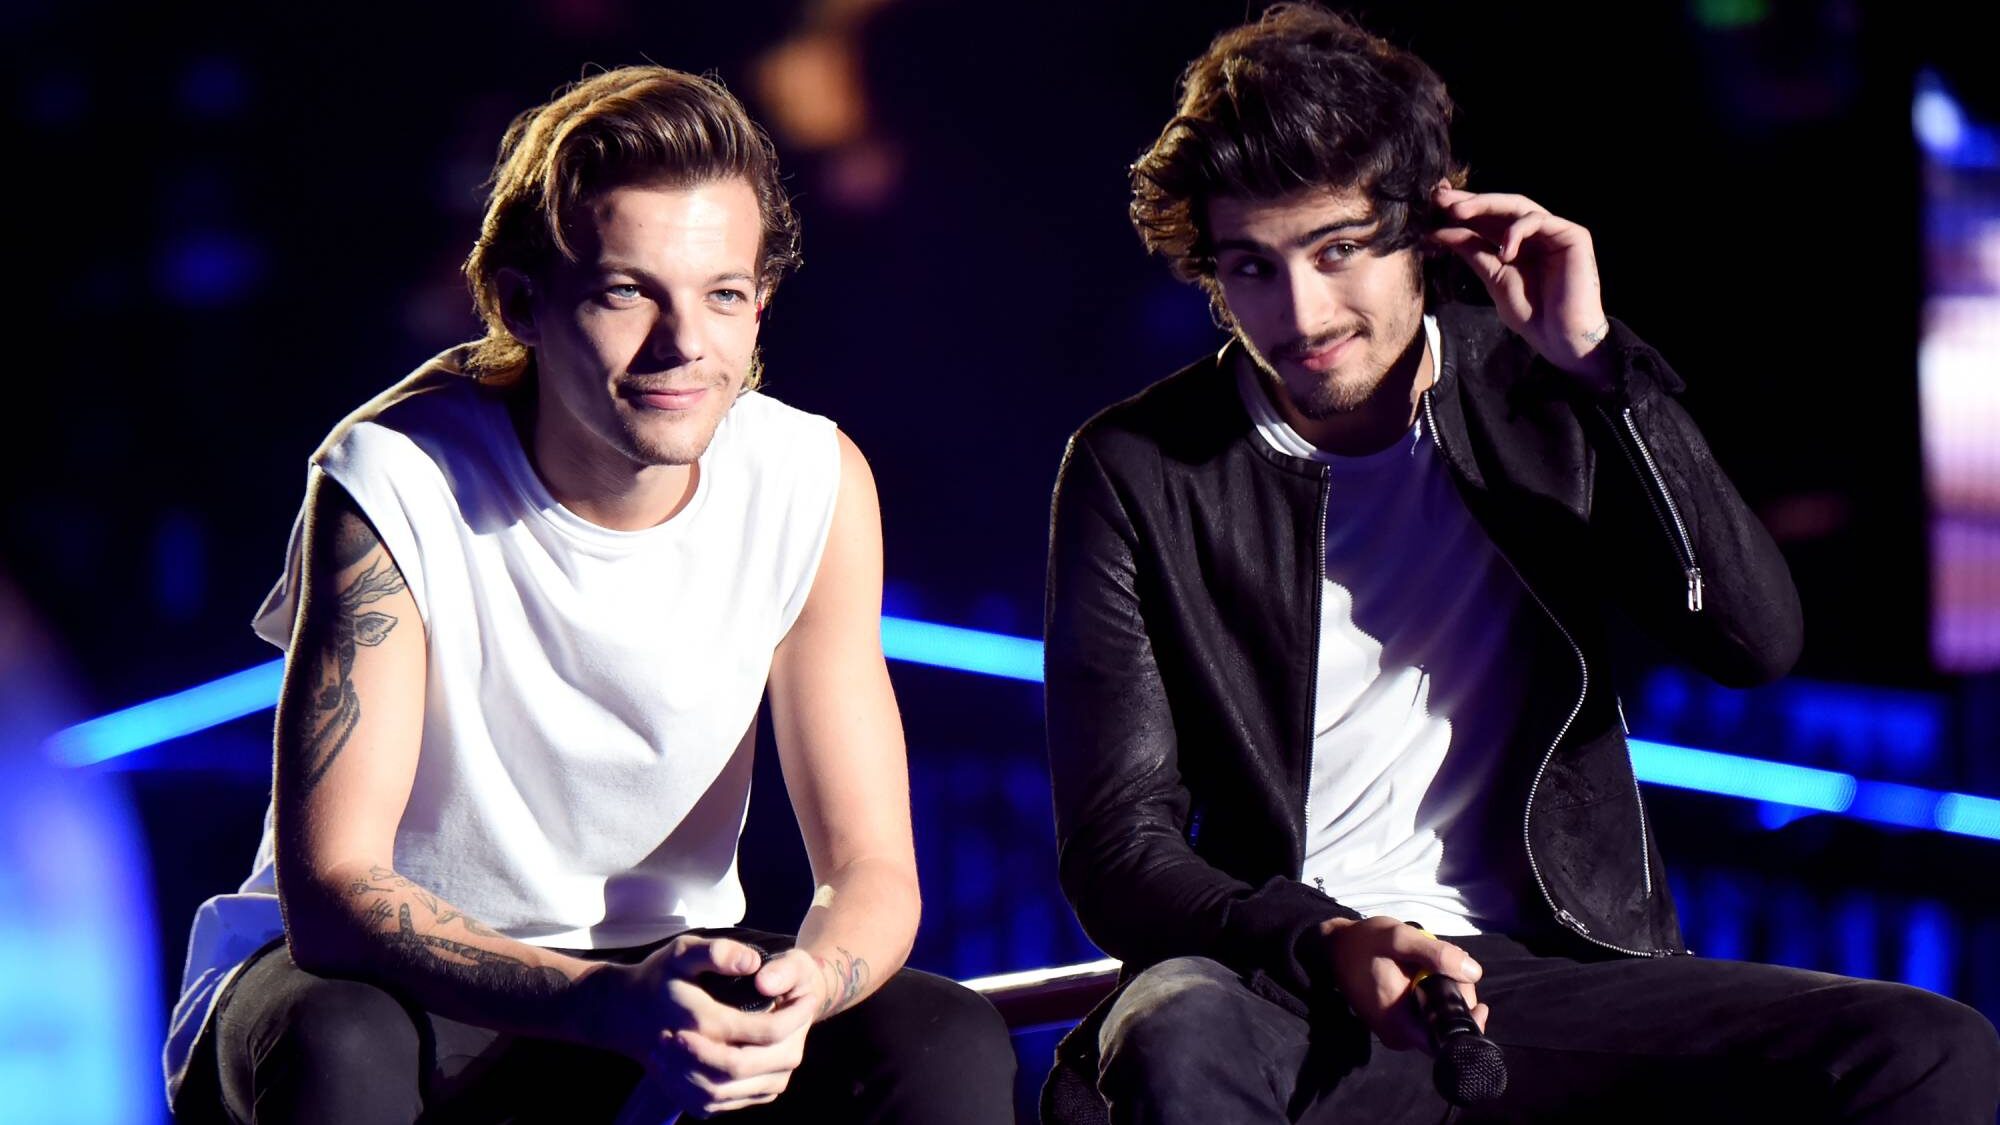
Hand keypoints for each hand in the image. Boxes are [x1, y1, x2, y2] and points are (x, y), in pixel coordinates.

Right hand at [594, 935, 819, 1116]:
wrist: (627, 1016)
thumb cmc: (659, 978)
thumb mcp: (683, 951)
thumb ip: (717, 952)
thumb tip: (753, 964)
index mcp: (701, 1024)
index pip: (766, 1031)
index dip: (796, 1015)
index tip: (808, 996)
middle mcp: (700, 1065)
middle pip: (772, 1064)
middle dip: (798, 1038)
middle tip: (806, 1012)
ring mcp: (699, 1091)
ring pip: (766, 1085)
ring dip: (787, 1058)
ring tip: (792, 1030)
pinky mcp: (701, 1105)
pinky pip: (752, 1098)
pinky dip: (771, 1077)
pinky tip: (771, 1052)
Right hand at [1312, 916, 1488, 1052]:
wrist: (1333, 947)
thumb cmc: (1363, 943)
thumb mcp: (1399, 938)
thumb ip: (1436, 954)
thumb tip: (1474, 973)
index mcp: (1402, 1027)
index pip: (1450, 1036)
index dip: (1467, 1012)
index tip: (1467, 983)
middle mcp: (1400, 1039)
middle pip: (1446, 1025)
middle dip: (1455, 993)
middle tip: (1448, 959)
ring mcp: (1397, 1033)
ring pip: (1437, 1018)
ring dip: (1444, 990)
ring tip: (1433, 961)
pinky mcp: (1395, 1023)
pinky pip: (1425, 1014)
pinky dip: (1431, 993)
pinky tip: (1424, 970)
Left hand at [1428, 184, 1613, 388]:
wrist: (1560, 338)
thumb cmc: (1531, 313)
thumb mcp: (1492, 277)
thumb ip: (1470, 251)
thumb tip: (1438, 231)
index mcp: (1515, 241)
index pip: (1487, 217)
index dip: (1462, 207)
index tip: (1432, 201)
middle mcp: (1534, 232)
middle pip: (1500, 206)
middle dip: (1469, 201)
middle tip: (1439, 198)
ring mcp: (1554, 231)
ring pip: (1517, 205)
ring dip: (1485, 205)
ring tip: (1457, 213)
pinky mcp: (1573, 235)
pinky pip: (1539, 221)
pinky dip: (1516, 232)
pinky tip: (1504, 252)